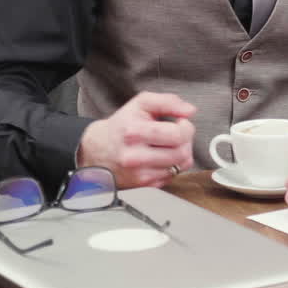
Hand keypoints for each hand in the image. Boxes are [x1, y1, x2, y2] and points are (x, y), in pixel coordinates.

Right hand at [77, 91, 196, 188]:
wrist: (98, 150)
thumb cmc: (122, 126)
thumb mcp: (141, 104)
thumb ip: (168, 101)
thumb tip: (189, 110)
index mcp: (133, 133)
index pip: (178, 135)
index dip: (186, 127)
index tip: (180, 123)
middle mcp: (134, 156)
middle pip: (182, 152)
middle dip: (186, 141)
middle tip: (176, 134)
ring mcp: (138, 174)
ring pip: (181, 165)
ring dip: (182, 153)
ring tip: (169, 145)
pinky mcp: (143, 185)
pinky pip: (173, 175)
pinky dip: (173, 165)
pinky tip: (161, 157)